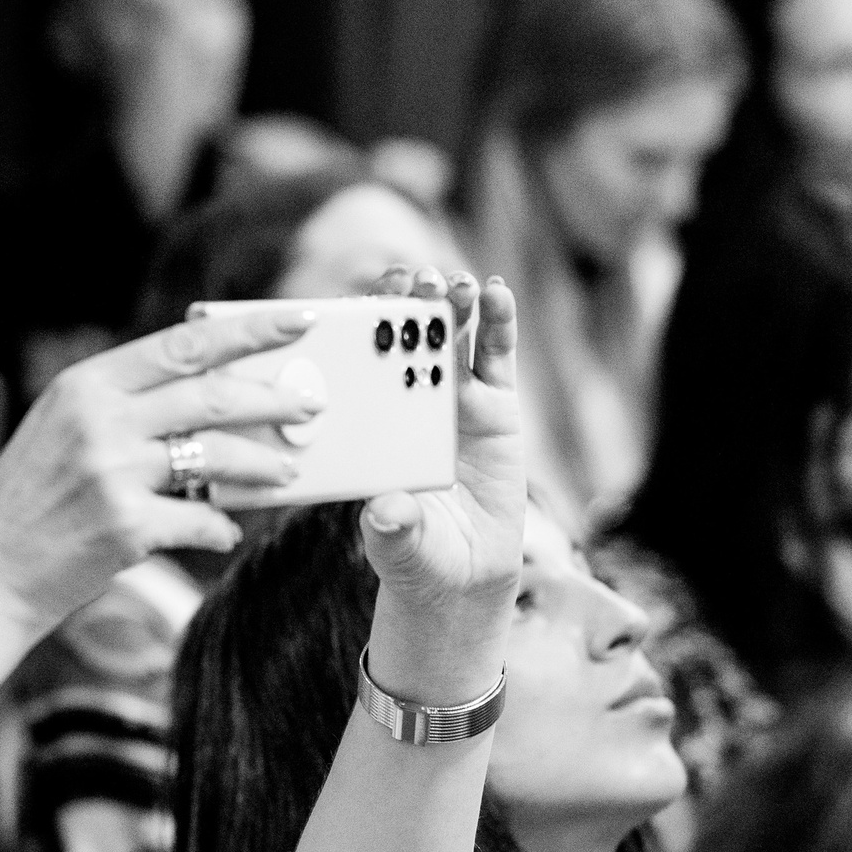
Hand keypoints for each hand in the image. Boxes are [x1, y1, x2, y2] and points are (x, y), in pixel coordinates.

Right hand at [0, 307, 317, 630]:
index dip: (249, 330)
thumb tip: (212, 387)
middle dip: (274, 399)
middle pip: (212, 395)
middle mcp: (98, 421)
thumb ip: (125, 402)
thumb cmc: (30, 498)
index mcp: (85, 384)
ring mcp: (112, 474)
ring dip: (263, 465)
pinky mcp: (126, 527)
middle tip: (309, 406)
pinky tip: (224, 532)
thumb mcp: (62, 427)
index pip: (184, 343)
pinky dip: (221, 528)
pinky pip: (202, 520)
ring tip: (285, 472)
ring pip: (218, 456)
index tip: (297, 321)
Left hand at [356, 267, 525, 698]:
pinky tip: (496, 292)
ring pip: (450, 339)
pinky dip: (498, 323)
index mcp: (370, 425)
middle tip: (409, 278)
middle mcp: (406, 403)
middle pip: (403, 341)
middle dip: (405, 305)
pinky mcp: (496, 406)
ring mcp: (451, 400)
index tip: (353, 303)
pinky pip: (496, 358)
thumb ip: (392, 527)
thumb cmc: (414, 554)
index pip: (357, 368)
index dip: (357, 333)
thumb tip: (386, 511)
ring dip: (450, 305)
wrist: (462, 573)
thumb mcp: (399, 544)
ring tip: (454, 282)